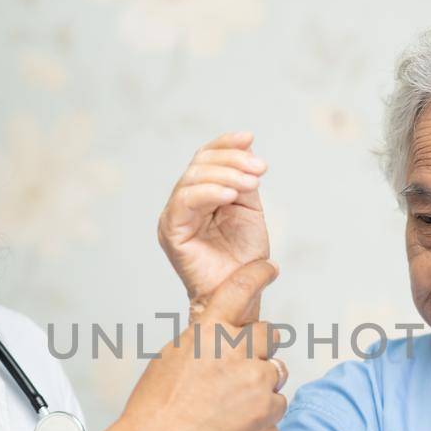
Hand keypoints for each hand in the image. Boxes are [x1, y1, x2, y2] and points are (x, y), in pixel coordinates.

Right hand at [117, 259, 288, 430]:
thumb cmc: (156, 403)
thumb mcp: (175, 354)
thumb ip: (205, 338)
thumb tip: (223, 333)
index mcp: (207, 330)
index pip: (240, 288)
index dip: (258, 274)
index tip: (269, 269)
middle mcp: (235, 349)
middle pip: (270, 333)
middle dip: (260, 347)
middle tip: (241, 367)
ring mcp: (253, 379)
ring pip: (277, 368)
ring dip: (262, 379)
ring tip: (233, 399)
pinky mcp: (265, 409)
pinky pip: (279, 400)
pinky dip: (265, 409)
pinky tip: (239, 418)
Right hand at [158, 131, 270, 308]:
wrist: (241, 293)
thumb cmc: (243, 258)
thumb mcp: (249, 209)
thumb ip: (243, 180)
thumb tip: (246, 146)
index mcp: (200, 195)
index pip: (205, 158)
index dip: (225, 144)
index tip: (249, 137)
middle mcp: (183, 203)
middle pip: (199, 163)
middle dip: (232, 161)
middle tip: (259, 168)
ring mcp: (174, 216)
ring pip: (193, 178)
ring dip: (226, 175)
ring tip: (251, 182)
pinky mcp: (170, 230)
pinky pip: (185, 201)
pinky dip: (209, 192)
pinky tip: (231, 194)